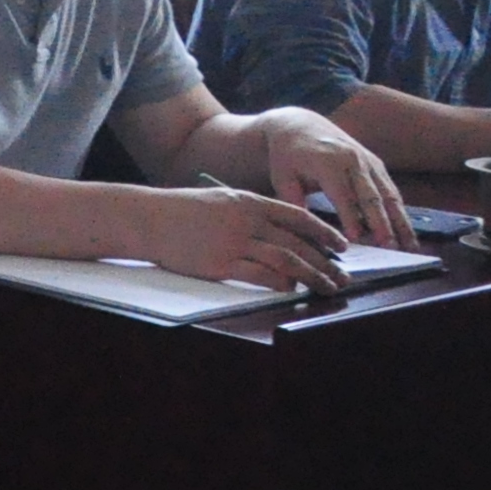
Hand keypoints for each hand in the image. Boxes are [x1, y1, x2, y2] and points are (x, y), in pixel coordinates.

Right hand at [142, 183, 347, 292]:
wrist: (147, 218)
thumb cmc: (182, 210)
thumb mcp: (221, 201)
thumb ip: (251, 213)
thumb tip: (281, 233)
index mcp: (248, 202)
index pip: (298, 217)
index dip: (324, 232)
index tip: (342, 245)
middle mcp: (246, 220)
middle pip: (298, 243)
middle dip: (326, 261)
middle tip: (343, 275)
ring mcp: (234, 242)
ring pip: (286, 260)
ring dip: (312, 275)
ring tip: (326, 286)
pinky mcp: (220, 264)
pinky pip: (260, 275)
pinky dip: (281, 283)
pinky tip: (292, 288)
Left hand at [256, 108, 410, 249]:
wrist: (299, 125)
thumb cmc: (287, 157)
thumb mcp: (281, 177)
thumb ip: (293, 202)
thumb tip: (307, 232)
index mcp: (327, 162)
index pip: (342, 194)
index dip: (349, 217)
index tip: (355, 239)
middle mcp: (353, 160)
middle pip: (371, 196)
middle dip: (381, 223)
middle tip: (388, 247)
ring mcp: (368, 161)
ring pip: (389, 195)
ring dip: (400, 222)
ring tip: (410, 247)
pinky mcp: (377, 165)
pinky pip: (392, 191)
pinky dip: (401, 214)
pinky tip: (407, 234)